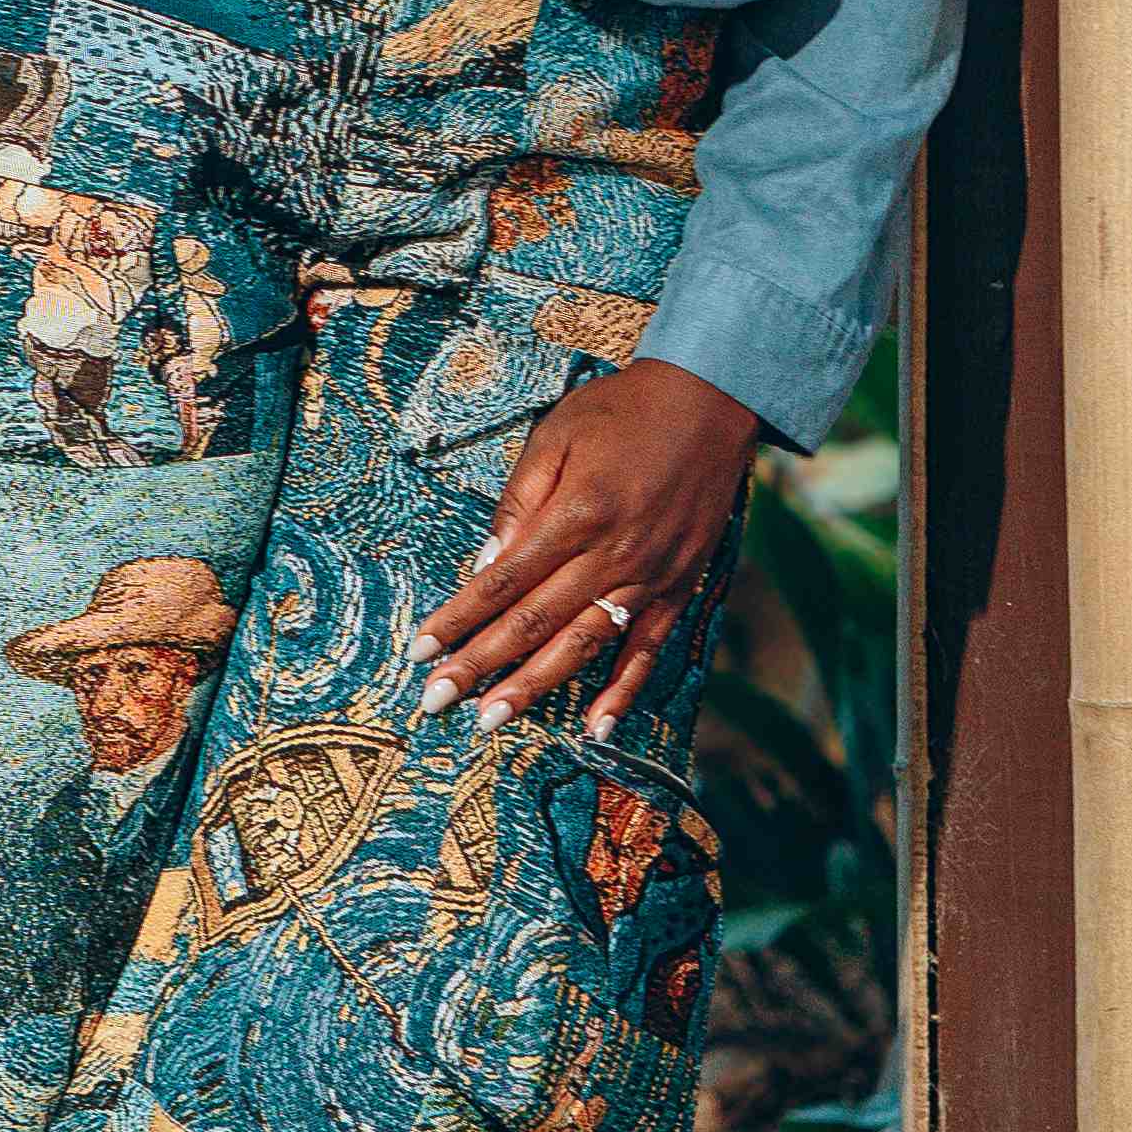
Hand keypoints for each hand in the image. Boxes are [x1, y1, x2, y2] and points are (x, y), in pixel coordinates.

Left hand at [418, 358, 757, 736]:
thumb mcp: (555, 437)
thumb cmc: (620, 413)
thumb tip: (485, 565)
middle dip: (480, 665)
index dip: (459, 619)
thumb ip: (519, 504)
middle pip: (534, 622)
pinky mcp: (680, 588)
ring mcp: (649, 577)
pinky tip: (596, 728)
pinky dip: (624, 692)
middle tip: (436, 702)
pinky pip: (649, 651)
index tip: (421, 651)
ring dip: (536, 686)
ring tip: (493, 720)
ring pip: (584, 645)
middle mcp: (612, 554)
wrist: (710, 403)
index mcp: (575, 514)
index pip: (502, 582)